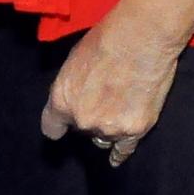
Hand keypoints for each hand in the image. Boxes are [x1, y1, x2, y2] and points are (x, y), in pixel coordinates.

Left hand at [37, 0, 193, 166]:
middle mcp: (83, 119)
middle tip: (104, 96)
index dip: (59, 124)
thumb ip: (70, 87)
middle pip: (82, 129)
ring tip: (118, 107)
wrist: (141, 37)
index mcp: (62, 100)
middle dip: (90, 116)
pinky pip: (123, 150)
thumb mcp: (74, 60)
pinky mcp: (135, 129)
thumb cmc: (106, 39)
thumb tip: (74, 98)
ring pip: (103, 137)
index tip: (64, 125)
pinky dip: (120, 153)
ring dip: (107, 127)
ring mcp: (109, 127)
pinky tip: (116, 157)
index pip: (51, 128)